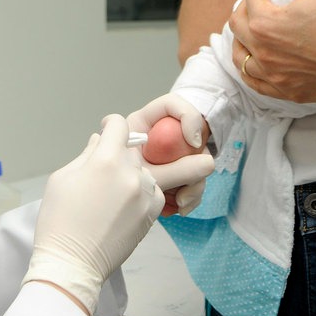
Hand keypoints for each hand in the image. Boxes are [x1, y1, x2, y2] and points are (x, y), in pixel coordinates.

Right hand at [24, 115, 162, 315]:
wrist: (71, 263)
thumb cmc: (59, 220)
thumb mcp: (61, 179)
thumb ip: (85, 155)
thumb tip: (99, 140)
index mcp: (105, 161)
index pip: (120, 126)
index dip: (112, 125)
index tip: (108, 131)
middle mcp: (130, 174)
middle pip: (131, 150)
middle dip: (118, 156)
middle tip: (104, 173)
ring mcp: (144, 195)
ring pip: (143, 171)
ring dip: (131, 176)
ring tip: (112, 195)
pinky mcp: (152, 214)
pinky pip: (153, 191)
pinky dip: (142, 193)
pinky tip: (124, 205)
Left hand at [127, 94, 213, 215]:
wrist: (106, 210)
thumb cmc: (116, 188)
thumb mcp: (149, 178)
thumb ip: (177, 170)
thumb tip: (209, 163)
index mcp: (143, 125)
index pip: (172, 105)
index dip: (187, 117)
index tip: (193, 143)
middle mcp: (157, 136)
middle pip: (191, 137)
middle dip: (196, 163)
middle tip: (190, 182)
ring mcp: (167, 154)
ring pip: (195, 160)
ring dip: (194, 184)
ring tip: (181, 203)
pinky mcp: (173, 172)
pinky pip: (191, 177)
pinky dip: (189, 194)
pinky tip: (180, 207)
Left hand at [229, 0, 315, 102]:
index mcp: (266, 25)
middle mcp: (265, 55)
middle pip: (238, 27)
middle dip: (244, 6)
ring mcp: (278, 78)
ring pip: (241, 59)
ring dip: (242, 40)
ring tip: (251, 29)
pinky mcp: (293, 93)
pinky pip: (258, 85)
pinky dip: (252, 70)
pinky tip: (259, 62)